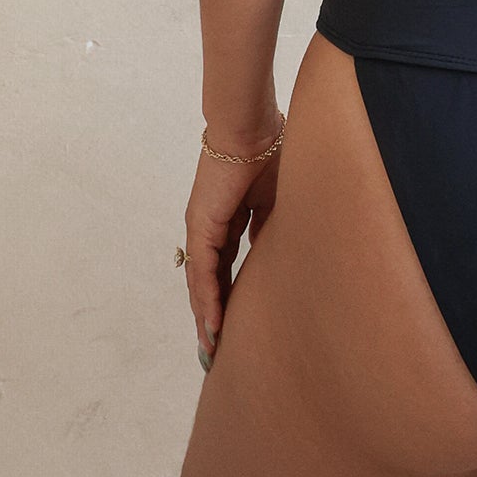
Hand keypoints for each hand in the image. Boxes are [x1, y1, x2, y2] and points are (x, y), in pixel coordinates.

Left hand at [182, 118, 282, 367]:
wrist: (253, 129)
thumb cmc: (270, 154)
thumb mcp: (275, 199)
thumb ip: (270, 226)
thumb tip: (275, 252)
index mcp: (229, 218)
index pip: (228, 265)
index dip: (232, 292)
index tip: (239, 319)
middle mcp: (209, 226)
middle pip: (209, 279)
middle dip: (214, 313)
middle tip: (218, 346)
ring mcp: (202, 227)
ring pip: (201, 281)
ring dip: (206, 314)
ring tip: (212, 346)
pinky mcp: (201, 225)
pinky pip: (202, 270)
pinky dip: (207, 298)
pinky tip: (212, 322)